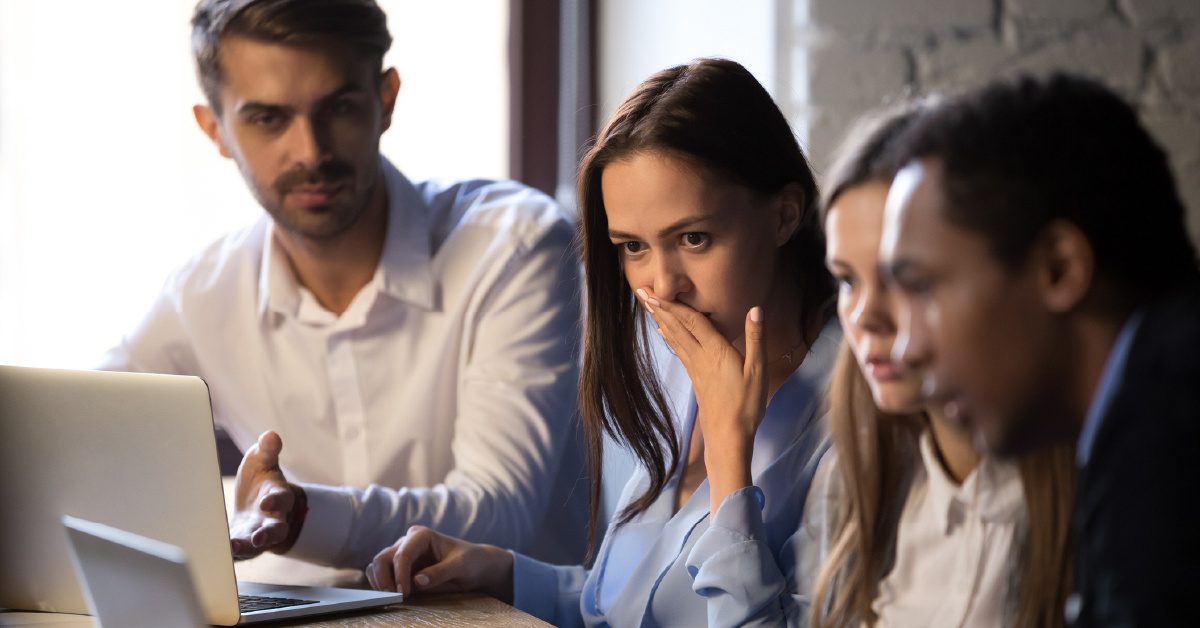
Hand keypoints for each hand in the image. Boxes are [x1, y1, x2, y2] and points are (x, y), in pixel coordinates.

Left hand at [228, 431, 300, 559]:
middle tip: (258, 537)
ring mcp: (258, 535)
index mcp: (279, 496)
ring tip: (233, 547)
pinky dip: (231, 553)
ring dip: (247, 548)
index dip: (276, 500)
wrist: (256, 504)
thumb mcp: (262, 461)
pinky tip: (217, 550)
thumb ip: (267, 450)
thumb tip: (271, 434)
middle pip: (277, 530)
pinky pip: (239, 553)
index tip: (266, 500)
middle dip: (269, 534)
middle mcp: (272, 519)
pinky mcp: (243, 546)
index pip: (283, 498)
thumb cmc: (260, 479)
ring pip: (258, 546)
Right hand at [365, 525, 514, 602]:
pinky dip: (381, 584)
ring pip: (377, 565)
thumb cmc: (471, 561)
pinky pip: (381, 574)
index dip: (400, 574)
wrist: (475, 566)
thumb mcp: (461, 567)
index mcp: (421, 535)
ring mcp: (402, 554)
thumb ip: (440, 573)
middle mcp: (408, 542)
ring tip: (392, 597)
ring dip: (380, 582)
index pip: (402, 554)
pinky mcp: (401, 568)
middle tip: (393, 597)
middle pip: (383, 558)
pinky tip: (391, 595)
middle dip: (384, 578)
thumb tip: (417, 581)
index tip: (404, 593)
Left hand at [637, 289, 768, 510]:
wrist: (728, 437)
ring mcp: (696, 368)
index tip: (655, 290)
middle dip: (659, 307)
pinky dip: (670, 337)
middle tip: (641, 290)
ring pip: (675, 338)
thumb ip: (755, 338)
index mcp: (716, 351)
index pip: (692, 321)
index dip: (673, 304)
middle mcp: (701, 357)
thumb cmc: (746, 405)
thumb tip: (755, 308)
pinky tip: (664, 333)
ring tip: (648, 305)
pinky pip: (679, 350)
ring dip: (661, 319)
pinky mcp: (696, 378)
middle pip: (677, 327)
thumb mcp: (758, 371)